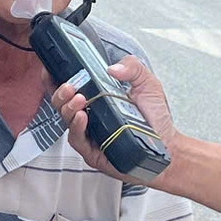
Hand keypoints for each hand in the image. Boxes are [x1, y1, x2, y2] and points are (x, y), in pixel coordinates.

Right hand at [51, 54, 179, 180]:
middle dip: (60, 93)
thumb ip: (133, 68)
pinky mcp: (92, 152)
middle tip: (70, 86)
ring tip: (79, 99)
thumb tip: (112, 68)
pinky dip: (77, 127)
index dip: (56, 78)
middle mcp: (89, 116)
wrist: (168, 147)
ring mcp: (89, 135)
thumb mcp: (147, 85)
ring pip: (66, 121)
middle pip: (61, 103)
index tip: (51, 68)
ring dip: (68, 108)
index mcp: (97, 98)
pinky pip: (78, 139)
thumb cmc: (156, 119)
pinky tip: (83, 117)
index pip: (70, 87)